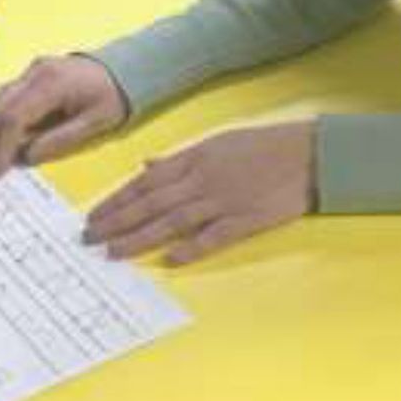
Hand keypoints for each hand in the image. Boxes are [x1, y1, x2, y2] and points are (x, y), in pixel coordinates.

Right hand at [0, 54, 127, 179]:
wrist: (125, 66)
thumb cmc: (114, 97)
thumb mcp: (95, 123)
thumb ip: (59, 139)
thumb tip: (25, 157)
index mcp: (51, 84)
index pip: (15, 117)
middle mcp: (34, 74)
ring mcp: (30, 72)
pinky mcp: (29, 74)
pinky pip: (0, 93)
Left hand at [82, 124, 316, 265]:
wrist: (310, 153)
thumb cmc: (265, 145)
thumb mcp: (219, 141)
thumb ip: (181, 157)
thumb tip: (147, 165)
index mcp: (196, 157)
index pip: (146, 182)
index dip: (117, 200)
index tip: (94, 216)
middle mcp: (203, 179)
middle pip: (151, 202)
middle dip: (117, 221)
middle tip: (90, 238)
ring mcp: (225, 200)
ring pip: (173, 220)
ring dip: (140, 237)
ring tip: (114, 251)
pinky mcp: (247, 219)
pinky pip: (214, 236)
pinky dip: (191, 247)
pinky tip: (169, 259)